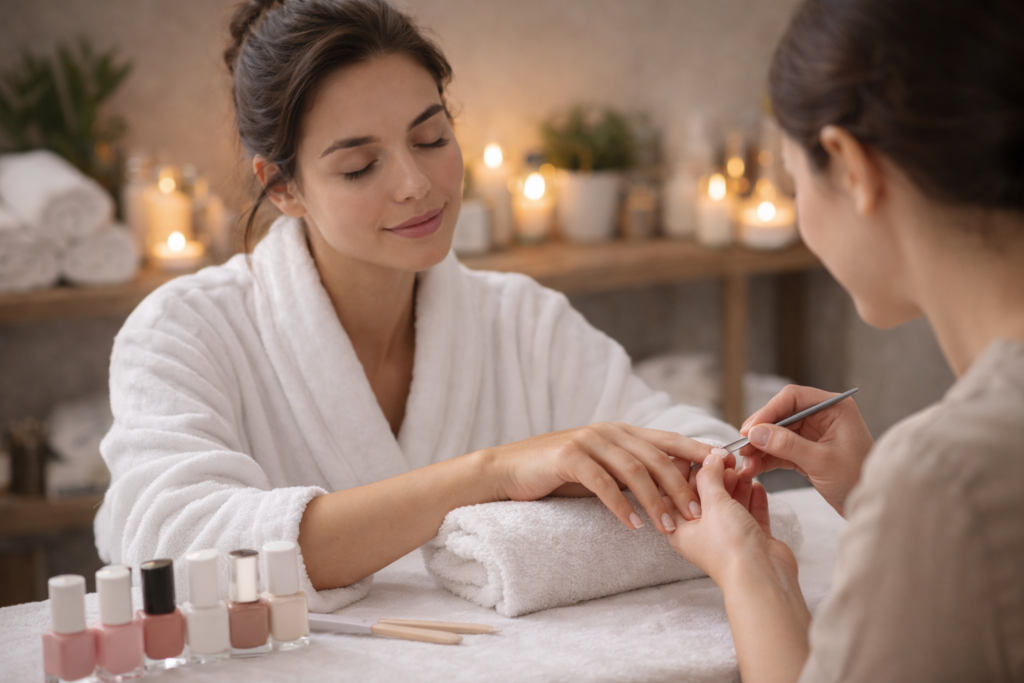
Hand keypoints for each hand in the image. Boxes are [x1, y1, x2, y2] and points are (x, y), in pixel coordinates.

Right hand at [485, 422, 715, 532]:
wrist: (509, 469)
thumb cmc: (558, 472)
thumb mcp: (601, 468)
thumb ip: (631, 471)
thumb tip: (672, 486)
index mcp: (622, 432)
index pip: (668, 440)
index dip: (697, 453)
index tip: (724, 471)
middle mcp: (609, 431)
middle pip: (656, 455)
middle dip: (681, 483)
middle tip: (700, 512)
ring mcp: (588, 441)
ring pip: (632, 469)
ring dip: (654, 499)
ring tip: (669, 526)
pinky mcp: (568, 457)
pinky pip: (602, 482)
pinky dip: (620, 504)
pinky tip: (632, 524)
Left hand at [668, 451, 797, 588]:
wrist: (762, 579)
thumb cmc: (730, 548)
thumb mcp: (714, 504)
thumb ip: (709, 478)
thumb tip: (709, 459)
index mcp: (681, 528)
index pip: (677, 492)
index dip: (687, 470)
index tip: (699, 452)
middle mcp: (702, 533)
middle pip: (705, 496)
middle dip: (716, 475)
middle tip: (726, 458)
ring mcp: (728, 536)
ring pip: (730, 503)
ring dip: (736, 484)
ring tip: (742, 468)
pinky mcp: (752, 539)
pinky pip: (751, 513)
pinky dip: (753, 499)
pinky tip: (757, 485)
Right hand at [737, 385, 873, 515]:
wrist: (875, 506)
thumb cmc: (859, 480)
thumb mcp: (822, 462)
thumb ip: (788, 445)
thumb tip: (755, 433)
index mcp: (834, 408)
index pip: (792, 398)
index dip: (767, 411)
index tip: (749, 429)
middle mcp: (823, 416)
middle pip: (781, 415)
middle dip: (761, 433)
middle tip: (742, 448)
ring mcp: (815, 435)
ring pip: (778, 434)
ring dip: (760, 448)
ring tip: (746, 464)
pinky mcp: (808, 452)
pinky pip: (782, 450)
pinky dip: (767, 459)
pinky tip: (754, 468)